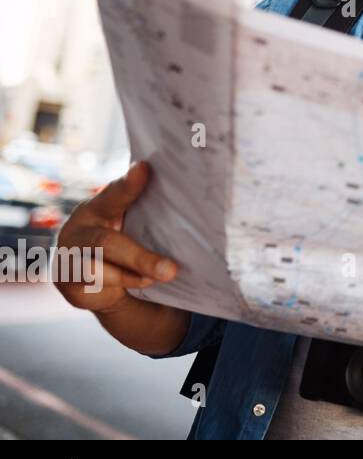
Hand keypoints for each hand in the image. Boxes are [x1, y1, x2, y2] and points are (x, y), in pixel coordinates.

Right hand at [53, 161, 178, 315]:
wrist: (100, 279)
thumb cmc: (126, 240)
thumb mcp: (136, 223)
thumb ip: (151, 210)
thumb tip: (199, 197)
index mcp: (97, 208)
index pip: (113, 195)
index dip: (128, 184)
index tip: (144, 169)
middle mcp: (78, 230)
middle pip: (107, 243)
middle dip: (141, 258)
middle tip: (172, 270)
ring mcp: (68, 258)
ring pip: (99, 271)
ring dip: (135, 276)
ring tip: (164, 276)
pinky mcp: (69, 286)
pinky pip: (97, 290)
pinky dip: (123, 287)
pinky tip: (143, 284)